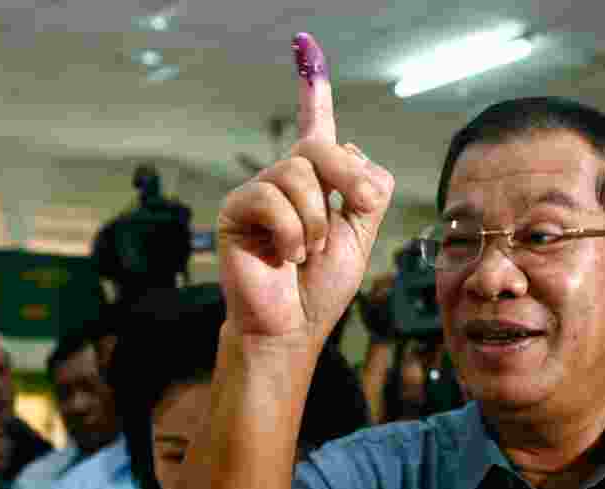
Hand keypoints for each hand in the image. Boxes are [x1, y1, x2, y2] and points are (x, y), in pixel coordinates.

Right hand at [217, 33, 394, 344]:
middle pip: (320, 146)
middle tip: (357, 210)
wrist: (292, 326)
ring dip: (317, 220)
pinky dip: (292, 232)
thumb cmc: (322, 287)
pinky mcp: (237, 209)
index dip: (313, 89)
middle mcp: (286, 179)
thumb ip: (367, 192)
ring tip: (309, 253)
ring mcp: (260, 192)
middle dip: (348, 178)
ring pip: (298, 172)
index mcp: (318, 183)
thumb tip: (354, 150)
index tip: (306, 45)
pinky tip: (288, 257)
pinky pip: (271, 197)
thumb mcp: (361, 236)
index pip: (316, 127)